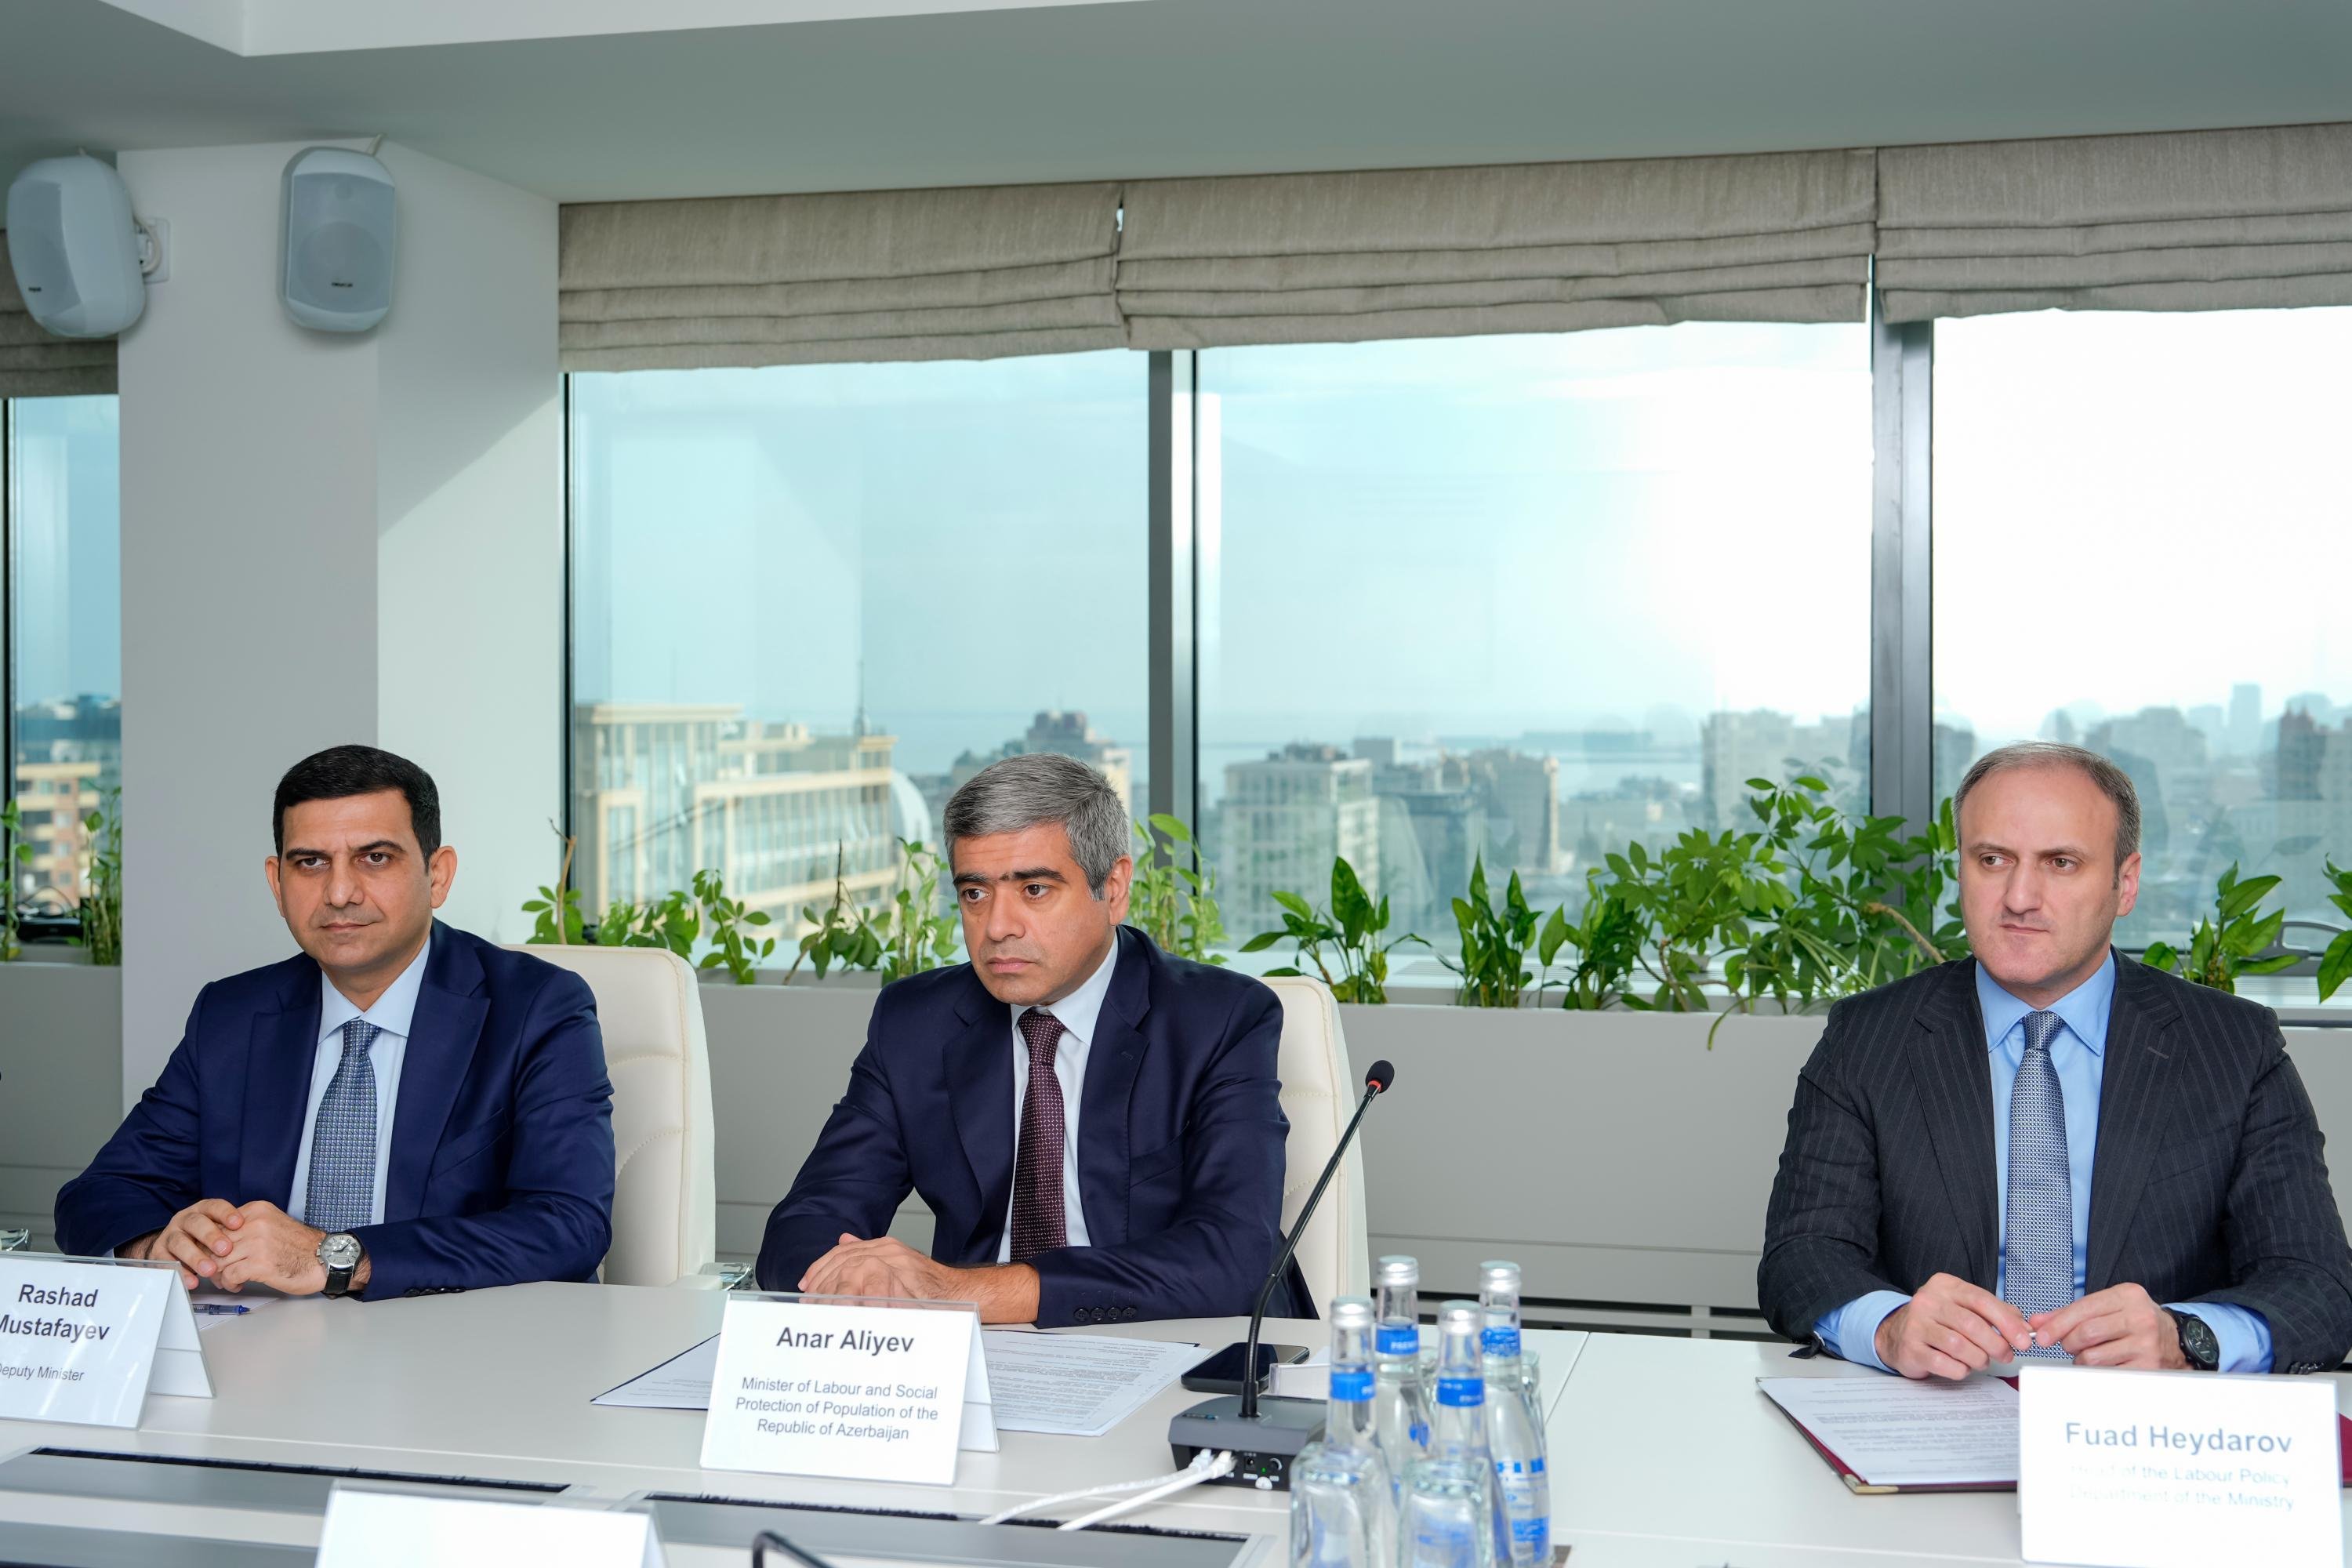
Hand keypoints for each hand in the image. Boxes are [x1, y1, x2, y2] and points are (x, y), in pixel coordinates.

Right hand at [134, 1200, 247, 1288]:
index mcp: (202, 1210)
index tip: (239, 1223)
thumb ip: (234, 1233)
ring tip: (210, 1270)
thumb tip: (259, 1242)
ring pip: (180, 1242)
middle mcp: (185, 1220)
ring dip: (196, 1257)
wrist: (172, 1247)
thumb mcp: (219, 1230)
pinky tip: (193, 1281)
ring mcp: (171, 1235)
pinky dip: (182, 1273)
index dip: (226, 1213)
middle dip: (211, 1235)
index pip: (214, 1206)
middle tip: (226, 1249)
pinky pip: (168, 1263)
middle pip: (196, 1223)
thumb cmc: (203, 1238)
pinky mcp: (160, 1253)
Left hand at [211, 1202, 370, 1296]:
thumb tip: (218, 1243)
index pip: (217, 1225)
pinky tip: (237, 1284)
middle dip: (211, 1261)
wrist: (326, 1259)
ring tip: (227, 1280)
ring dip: (219, 1275)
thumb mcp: (272, 1225)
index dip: (211, 1244)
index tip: (214, 1255)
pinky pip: (229, 1275)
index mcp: (257, 1210)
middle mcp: (255, 1223)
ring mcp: (257, 1243)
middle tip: (217, 1271)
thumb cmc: (300, 1247)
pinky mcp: (260, 1264)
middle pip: (214, 1244)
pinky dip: (229, 1283)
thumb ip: (247, 1228)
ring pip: (218, 1261)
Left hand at [798, 1234, 1038, 1322]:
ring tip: (822, 1310)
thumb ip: (869, 1252)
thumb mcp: (895, 1263)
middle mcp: (888, 1252)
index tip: (806, 1285)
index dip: (820, 1269)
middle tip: (809, 1302)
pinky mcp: (906, 1282)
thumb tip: (843, 1240)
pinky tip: (845, 1313)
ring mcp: (897, 1265)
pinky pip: (874, 1292)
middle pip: (843, 1262)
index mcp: (883, 1247)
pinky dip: (857, 1303)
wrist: (958, 1294)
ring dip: (835, 1294)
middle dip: (822, 1282)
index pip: (842, 1252)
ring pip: (854, 1274)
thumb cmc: (928, 1287)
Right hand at [1874, 1272, 2035, 1379]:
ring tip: (1980, 1361)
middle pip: (1972, 1324)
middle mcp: (1928, 1301)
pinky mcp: (1910, 1348)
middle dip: (1996, 1344)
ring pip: (1959, 1346)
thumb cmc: (1937, 1321)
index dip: (2007, 1322)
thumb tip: (2024, 1327)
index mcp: (1945, 1286)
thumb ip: (1995, 1313)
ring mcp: (1916, 1324)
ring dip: (1978, 1359)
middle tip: (2006, 1356)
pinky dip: (1961, 1370)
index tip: (2023, 1340)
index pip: (1981, 1300)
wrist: (1895, 1334)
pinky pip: (1945, 1364)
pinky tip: (1961, 1366)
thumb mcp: (1964, 1307)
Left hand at [2031, 1283, 2185, 1369]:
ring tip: (2088, 1354)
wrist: (2176, 1340)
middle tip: (2069, 1345)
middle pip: (2086, 1333)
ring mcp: (2146, 1344)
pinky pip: (2107, 1373)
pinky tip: (2102, 1365)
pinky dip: (2096, 1372)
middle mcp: (2140, 1318)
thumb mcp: (2109, 1307)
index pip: (2083, 1308)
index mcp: (2127, 1296)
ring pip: (2093, 1356)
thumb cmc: (2136, 1322)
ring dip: (2081, 1359)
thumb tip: (2039, 1322)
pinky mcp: (2148, 1367)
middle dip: (2069, 1342)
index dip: (2058, 1323)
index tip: (2042, 1335)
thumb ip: (2072, 1312)